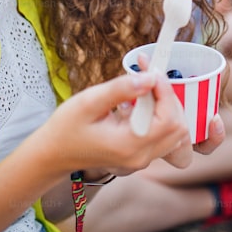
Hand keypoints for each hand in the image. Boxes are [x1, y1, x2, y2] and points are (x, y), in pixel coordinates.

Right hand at [38, 71, 189, 176]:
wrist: (53, 154)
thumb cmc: (66, 128)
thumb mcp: (89, 102)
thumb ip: (121, 89)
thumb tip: (150, 78)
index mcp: (129, 146)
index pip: (168, 119)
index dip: (166, 91)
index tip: (152, 70)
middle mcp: (140, 158)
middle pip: (178, 127)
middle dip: (168, 97)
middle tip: (148, 75)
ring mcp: (141, 160)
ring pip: (174, 133)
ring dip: (166, 106)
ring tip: (144, 89)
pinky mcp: (139, 157)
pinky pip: (163, 136)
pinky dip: (159, 116)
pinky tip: (138, 104)